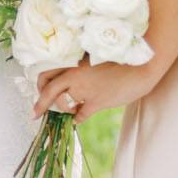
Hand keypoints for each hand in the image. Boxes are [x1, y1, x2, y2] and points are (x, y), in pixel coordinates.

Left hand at [34, 61, 157, 123]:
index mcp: (73, 61)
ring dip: (64, 110)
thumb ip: (81, 67)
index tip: (38, 92)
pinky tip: (79, 118)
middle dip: (40, 103)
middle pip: (47, 90)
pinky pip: (79, 116)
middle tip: (37, 112)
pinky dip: (77, 119)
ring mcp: (84, 89)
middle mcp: (75, 74)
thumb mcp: (95, 58)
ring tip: (70, 110)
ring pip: (62, 105)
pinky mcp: (96, 102)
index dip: (39, 85)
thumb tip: (70, 78)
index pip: (46, 72)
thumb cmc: (120, 61)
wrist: (140, 68)